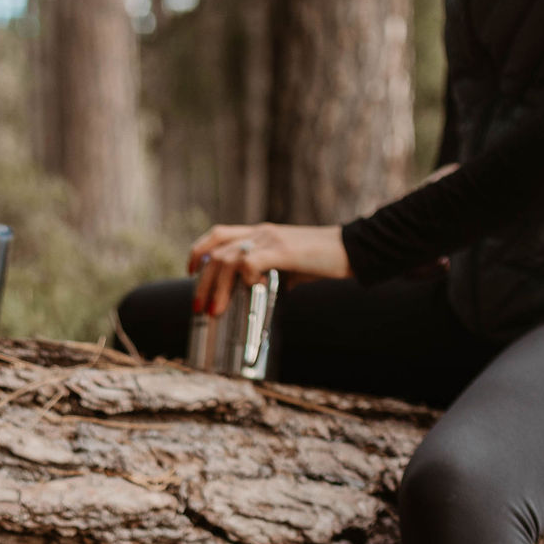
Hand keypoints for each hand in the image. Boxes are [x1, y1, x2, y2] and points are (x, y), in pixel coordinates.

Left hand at [188, 223, 351, 317]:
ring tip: (213, 311)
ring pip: (227, 258)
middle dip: (201, 281)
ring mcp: (271, 240)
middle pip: (216, 250)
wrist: (352, 249)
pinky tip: (250, 290)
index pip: (218, 234)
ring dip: (215, 287)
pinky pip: (250, 261)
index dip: (198, 252)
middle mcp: (261, 233)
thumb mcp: (291, 266)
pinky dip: (244, 277)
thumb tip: (259, 295)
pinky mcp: (283, 251)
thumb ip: (272, 274)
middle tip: (198, 307)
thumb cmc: (324, 261)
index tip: (190, 273)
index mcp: (260, 233)